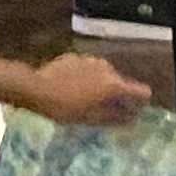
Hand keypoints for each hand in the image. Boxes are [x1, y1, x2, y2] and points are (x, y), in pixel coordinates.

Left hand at [14, 51, 147, 125]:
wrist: (34, 87)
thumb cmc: (64, 108)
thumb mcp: (91, 118)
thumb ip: (115, 118)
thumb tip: (133, 119)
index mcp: (113, 83)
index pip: (141, 91)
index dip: (140, 102)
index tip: (134, 111)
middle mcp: (106, 67)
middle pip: (120, 82)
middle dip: (116, 96)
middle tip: (103, 111)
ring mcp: (90, 59)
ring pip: (103, 75)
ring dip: (100, 86)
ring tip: (84, 100)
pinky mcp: (75, 56)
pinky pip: (88, 69)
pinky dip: (85, 78)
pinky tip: (71, 88)